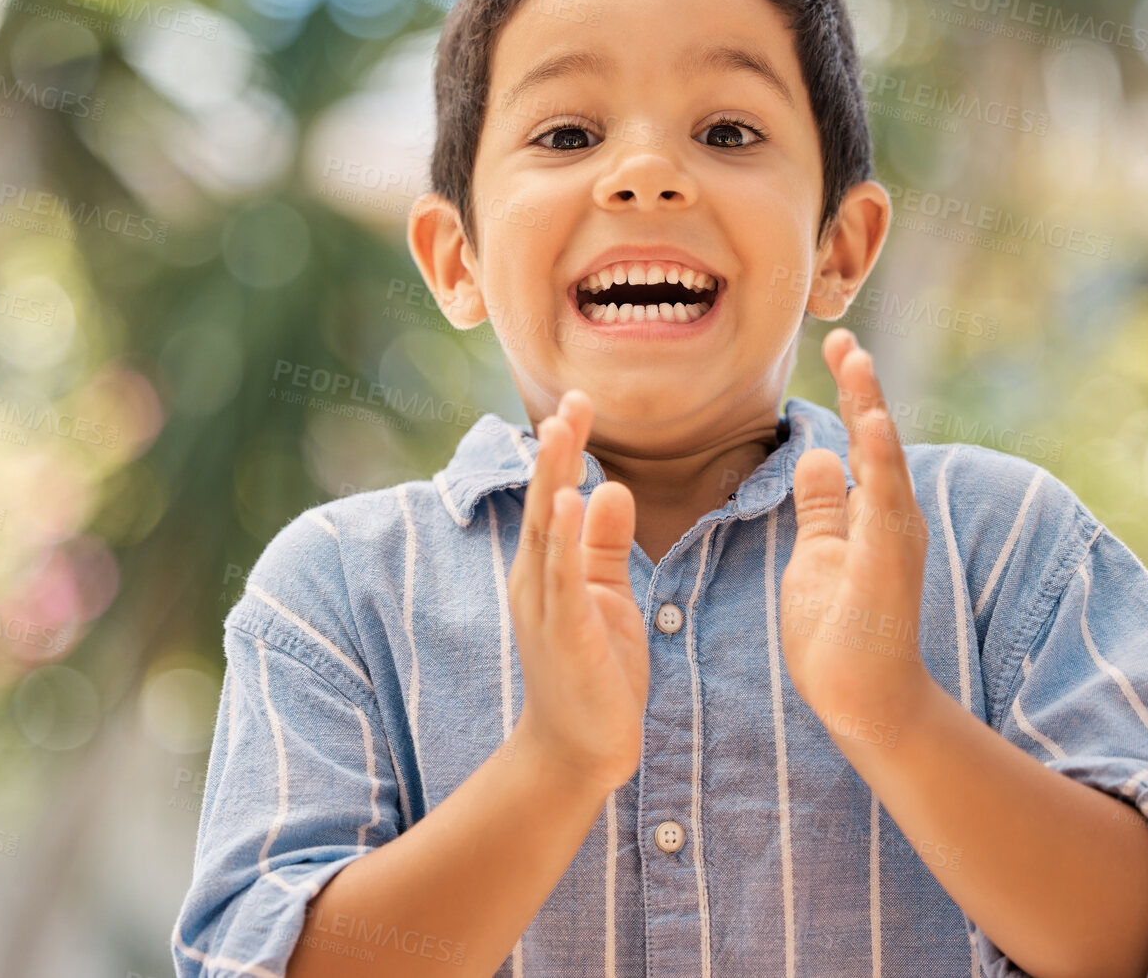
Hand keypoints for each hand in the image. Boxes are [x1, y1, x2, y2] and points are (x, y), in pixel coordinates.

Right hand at [509, 390, 647, 796]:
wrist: (579, 749)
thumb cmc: (593, 672)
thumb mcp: (605, 594)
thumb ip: (605, 543)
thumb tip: (612, 487)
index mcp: (546, 566)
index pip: (552, 494)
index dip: (563, 449)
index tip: (578, 403)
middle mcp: (535, 578)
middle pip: (542, 500)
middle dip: (556, 450)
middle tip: (571, 399)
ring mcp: (544, 605)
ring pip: (545, 530)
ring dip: (553, 478)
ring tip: (562, 431)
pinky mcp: (564, 632)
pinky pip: (561, 577)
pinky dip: (563, 537)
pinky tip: (568, 501)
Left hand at [780, 329, 936, 731]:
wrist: (860, 699)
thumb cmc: (839, 632)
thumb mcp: (819, 553)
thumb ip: (824, 506)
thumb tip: (818, 456)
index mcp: (872, 512)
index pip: (860, 438)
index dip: (852, 391)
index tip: (837, 344)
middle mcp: (891, 517)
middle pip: (878, 438)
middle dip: (862, 387)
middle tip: (843, 336)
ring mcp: (894, 539)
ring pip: (888, 462)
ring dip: (872, 409)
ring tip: (857, 360)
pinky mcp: (889, 564)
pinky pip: (885, 504)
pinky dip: (879, 462)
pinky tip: (869, 424)